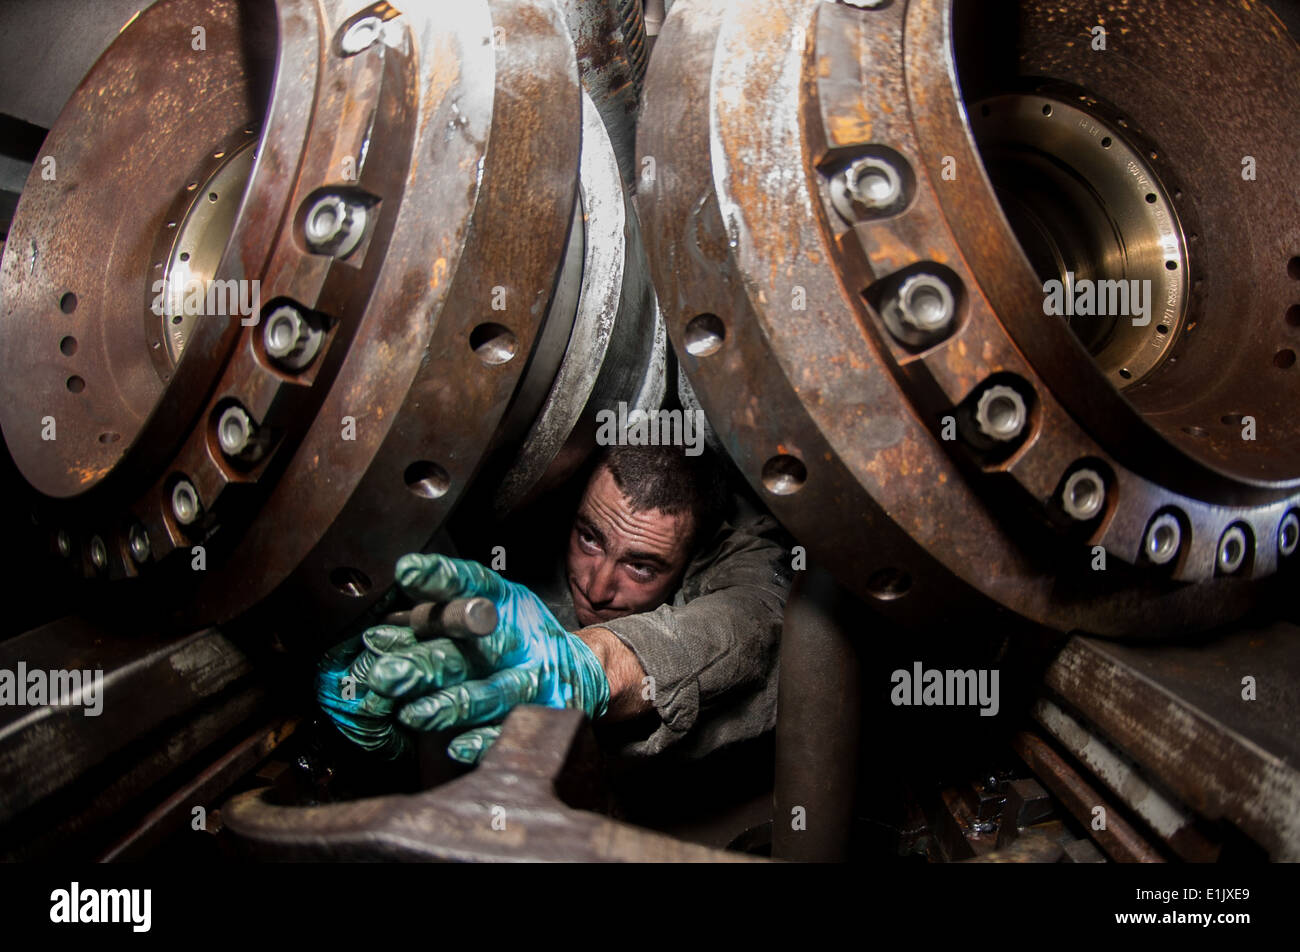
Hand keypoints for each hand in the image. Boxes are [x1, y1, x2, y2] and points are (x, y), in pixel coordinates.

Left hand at [317, 554, 609, 764]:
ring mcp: (535, 677)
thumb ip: (435, 619)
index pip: (471, 582)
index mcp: (504, 603)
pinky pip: (511, 730)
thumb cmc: (518, 639)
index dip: (440, 576)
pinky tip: (455, 746)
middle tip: (386, 673)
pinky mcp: (545, 713)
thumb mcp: (486, 613)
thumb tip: (378, 634)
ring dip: (449, 705)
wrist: (581, 671)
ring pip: (491, 693)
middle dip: (427, 661)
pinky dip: (484, 739)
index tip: (406, 571)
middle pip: (474, 646)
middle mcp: (520, 637)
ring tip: (411, 715)